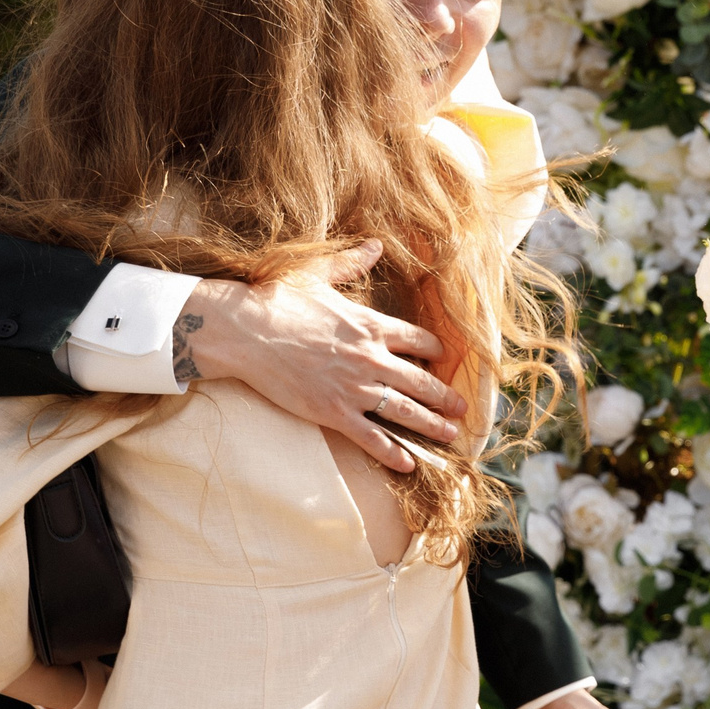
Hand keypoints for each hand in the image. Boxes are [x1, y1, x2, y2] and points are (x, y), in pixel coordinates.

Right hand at [182, 243, 464, 473]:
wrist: (247, 332)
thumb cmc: (278, 299)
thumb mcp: (319, 273)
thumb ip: (352, 262)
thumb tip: (375, 245)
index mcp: (371, 325)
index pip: (419, 340)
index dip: (435, 351)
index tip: (443, 359)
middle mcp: (371, 358)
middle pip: (421, 381)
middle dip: (445, 397)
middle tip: (462, 409)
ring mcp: (354, 388)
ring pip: (405, 411)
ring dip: (431, 425)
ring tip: (450, 434)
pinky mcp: (333, 412)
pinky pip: (372, 437)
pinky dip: (392, 451)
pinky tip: (408, 463)